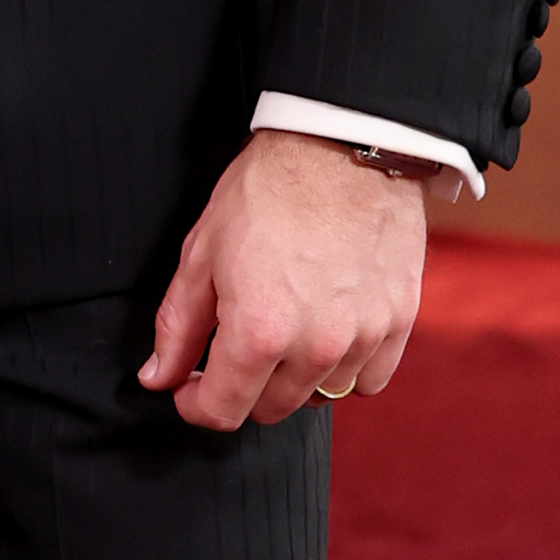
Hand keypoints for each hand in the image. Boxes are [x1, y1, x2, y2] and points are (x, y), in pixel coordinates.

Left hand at [140, 128, 426, 434]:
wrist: (341, 146)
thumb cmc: (267, 191)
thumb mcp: (202, 254)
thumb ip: (177, 328)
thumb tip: (158, 379)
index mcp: (259, 333)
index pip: (221, 412)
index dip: (195, 404)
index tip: (191, 385)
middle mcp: (315, 347)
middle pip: (269, 410)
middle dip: (242, 388)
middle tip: (233, 349)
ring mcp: (363, 337)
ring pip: (319, 396)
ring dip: (293, 378)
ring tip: (284, 332)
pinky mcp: (400, 321)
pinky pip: (369, 379)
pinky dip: (346, 368)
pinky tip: (329, 335)